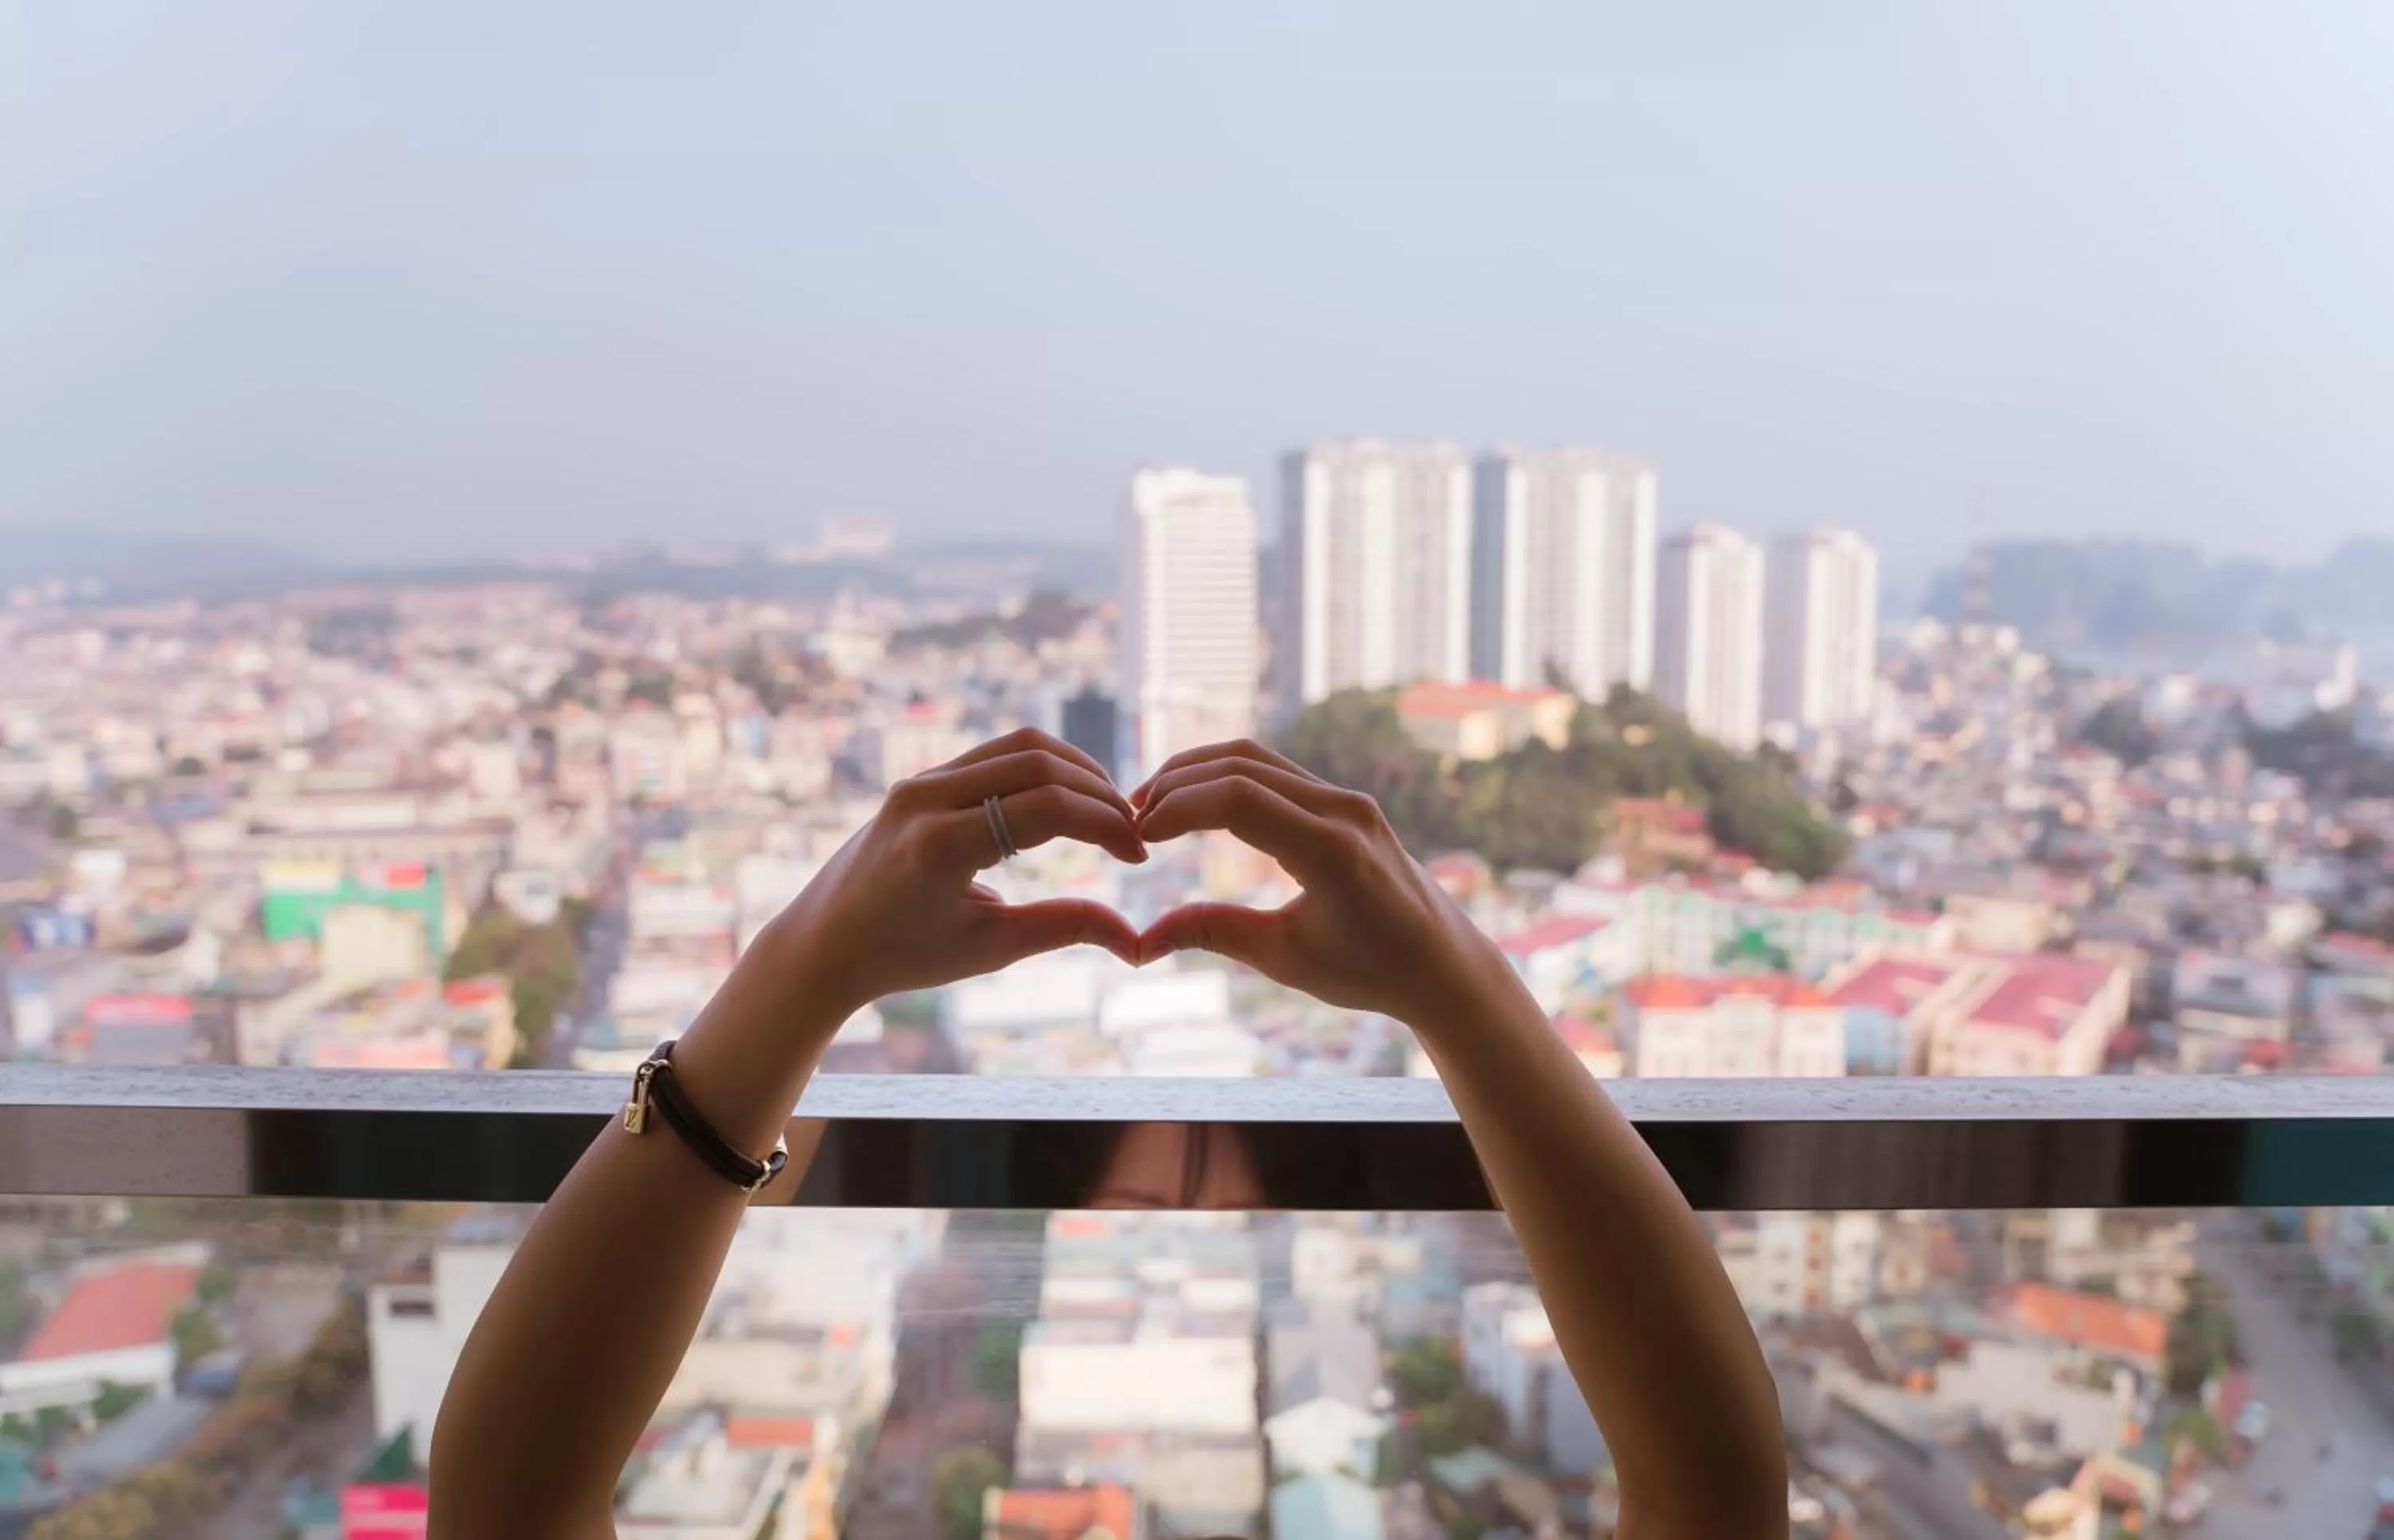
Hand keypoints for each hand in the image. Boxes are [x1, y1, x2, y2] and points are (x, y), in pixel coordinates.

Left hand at [766, 728, 1144, 1016]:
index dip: (1106, 825)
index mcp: (942, 845)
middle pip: (1040, 763)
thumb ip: (1064, 929)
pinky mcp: (923, 777)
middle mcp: (927, 798)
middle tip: (1132, 832)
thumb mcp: (990, 948)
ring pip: (1019, 746)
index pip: (1048, 808)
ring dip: (1074, 771)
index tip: (1137, 855)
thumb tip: (1135, 939)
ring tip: (1107, 813)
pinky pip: (994, 755)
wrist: (825, 942)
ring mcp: (921, 780)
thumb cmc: (904, 956)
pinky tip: (1067, 801)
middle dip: (1098, 794)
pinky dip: (1040, 769)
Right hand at [1131, 740, 1512, 1024]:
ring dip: (1200, 773)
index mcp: (1329, 850)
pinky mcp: (1345, 802)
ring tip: (1154, 806)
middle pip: (1241, 765)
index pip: (1238, 798)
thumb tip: (1141, 942)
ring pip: (1257, 759)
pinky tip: (1197, 805)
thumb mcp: (1284, 958)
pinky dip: (1229, 779)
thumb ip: (1213, 934)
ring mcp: (1347, 800)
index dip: (1178, 807)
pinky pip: (1277, 773)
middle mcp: (1342, 810)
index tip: (1138, 834)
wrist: (1441, 964)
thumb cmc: (1368, 971)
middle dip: (1178, 783)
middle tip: (1131, 817)